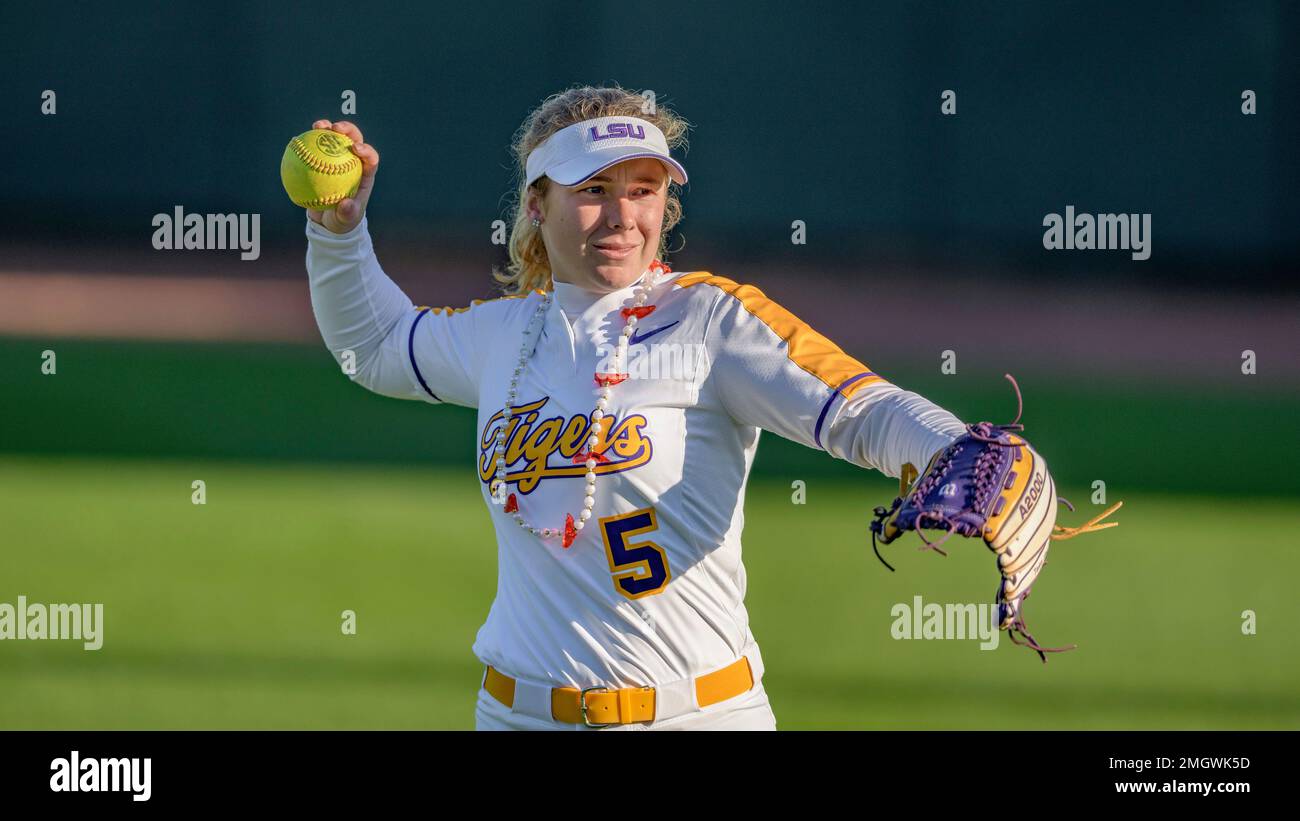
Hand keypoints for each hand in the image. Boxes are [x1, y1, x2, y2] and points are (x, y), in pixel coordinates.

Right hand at [305, 119, 379, 233]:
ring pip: (334, 139)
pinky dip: (306, 143)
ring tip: (317, 126)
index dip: (366, 149)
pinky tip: (295, 141)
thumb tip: (346, 204)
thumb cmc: (342, 221)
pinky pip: (314, 149)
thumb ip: (347, 213)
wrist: (327, 221)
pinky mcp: (321, 160)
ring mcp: (336, 159)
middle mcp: (353, 162)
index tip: (355, 148)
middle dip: (347, 129)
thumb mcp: (345, 221)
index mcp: (364, 174)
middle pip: (354, 140)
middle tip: (336, 128)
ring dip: (326, 128)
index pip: (370, 158)